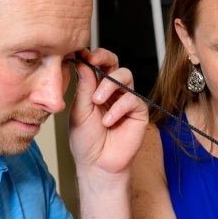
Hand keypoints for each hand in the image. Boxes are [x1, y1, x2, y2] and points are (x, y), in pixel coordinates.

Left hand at [68, 48, 146, 176]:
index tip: (83, 54)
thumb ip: (83, 86)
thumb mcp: (79, 110)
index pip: (97, 64)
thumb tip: (82, 62)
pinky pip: (132, 99)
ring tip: (96, 101)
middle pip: (115, 63)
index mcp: (95, 88)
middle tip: (93, 62)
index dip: (93, 56)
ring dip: (109, 84)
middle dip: (104, 58)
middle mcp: (112, 91)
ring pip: (125, 75)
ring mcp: (126, 100)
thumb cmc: (86, 141)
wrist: (97, 164)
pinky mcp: (138, 111)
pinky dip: (118, 108)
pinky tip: (108, 121)